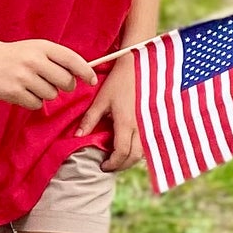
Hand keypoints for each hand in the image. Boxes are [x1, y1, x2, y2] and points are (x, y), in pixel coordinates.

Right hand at [0, 36, 97, 110]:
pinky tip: (22, 91)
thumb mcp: (36, 49)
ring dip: (45, 94)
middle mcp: (34, 60)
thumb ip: (57, 59)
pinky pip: (36, 104)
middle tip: (54, 83)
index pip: (72, 60)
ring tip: (31, 84)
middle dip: (65, 86)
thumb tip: (81, 75)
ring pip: (51, 95)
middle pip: (66, 82)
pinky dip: (32, 101)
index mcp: (42, 47)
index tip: (92, 81)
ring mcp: (23, 76)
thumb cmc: (15, 55)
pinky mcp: (14, 91)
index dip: (85, 72)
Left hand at [75, 56, 141, 171]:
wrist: (140, 66)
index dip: (112, 163)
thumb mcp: (101, 100)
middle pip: (134, 157)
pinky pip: (150, 143)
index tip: (103, 165)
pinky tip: (131, 147)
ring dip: (131, 159)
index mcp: (126, 123)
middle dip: (121, 165)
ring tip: (119, 157)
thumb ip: (90, 119)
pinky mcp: (156, 121)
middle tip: (110, 165)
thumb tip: (77, 136)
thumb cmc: (119, 81)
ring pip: (144, 152)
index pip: (121, 153)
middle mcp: (141, 127)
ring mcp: (151, 124)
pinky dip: (140, 150)